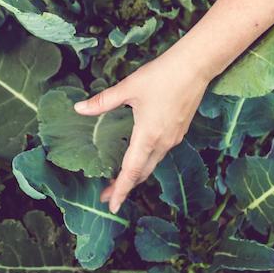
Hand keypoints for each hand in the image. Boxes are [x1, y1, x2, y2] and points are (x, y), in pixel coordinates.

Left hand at [74, 48, 212, 213]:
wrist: (195, 66)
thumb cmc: (162, 76)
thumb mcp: (128, 88)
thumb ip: (103, 102)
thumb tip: (78, 108)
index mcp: (148, 136)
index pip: (131, 171)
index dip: (120, 190)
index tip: (111, 205)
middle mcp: (163, 142)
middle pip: (142, 173)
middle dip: (125, 186)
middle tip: (107, 196)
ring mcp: (173, 138)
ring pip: (152, 164)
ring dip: (136, 174)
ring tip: (119, 179)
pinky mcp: (179, 131)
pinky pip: (160, 153)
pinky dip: (147, 161)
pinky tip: (138, 156)